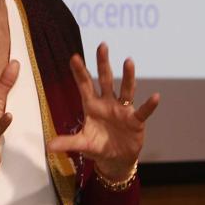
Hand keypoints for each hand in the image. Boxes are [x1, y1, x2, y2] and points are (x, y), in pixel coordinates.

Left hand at [47, 42, 158, 180]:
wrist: (116, 159)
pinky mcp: (135, 121)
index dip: (80, 72)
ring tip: (128, 61)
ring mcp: (123, 110)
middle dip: (103, 63)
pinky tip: (155, 97)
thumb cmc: (98, 146)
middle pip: (106, 79)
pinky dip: (149, 105)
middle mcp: (108, 103)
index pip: (85, 85)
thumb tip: (48, 146)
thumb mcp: (82, 143)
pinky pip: (143, 111)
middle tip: (102, 45)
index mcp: (92, 105)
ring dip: (128, 76)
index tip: (74, 57)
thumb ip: (68, 142)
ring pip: (126, 90)